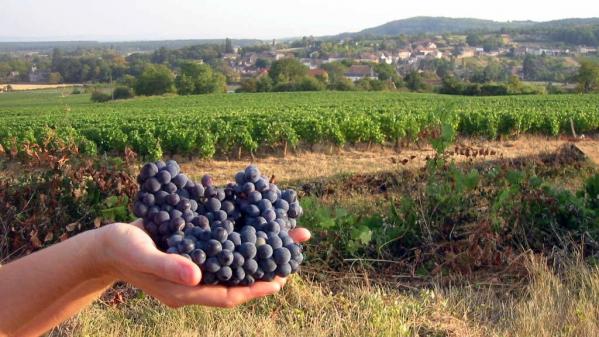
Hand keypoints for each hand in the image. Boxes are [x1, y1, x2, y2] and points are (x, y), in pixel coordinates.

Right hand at [95, 219, 310, 307]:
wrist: (106, 245)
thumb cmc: (121, 250)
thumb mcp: (142, 255)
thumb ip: (167, 266)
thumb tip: (197, 276)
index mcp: (186, 291)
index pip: (228, 296)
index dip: (255, 289)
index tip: (281, 280)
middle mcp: (196, 282)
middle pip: (238, 278)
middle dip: (267, 265)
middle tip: (294, 247)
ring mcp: (196, 268)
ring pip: (235, 262)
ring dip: (259, 249)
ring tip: (284, 232)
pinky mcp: (194, 252)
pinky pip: (224, 249)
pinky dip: (240, 239)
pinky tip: (255, 223)